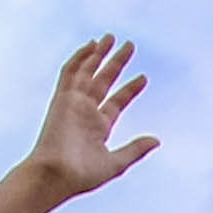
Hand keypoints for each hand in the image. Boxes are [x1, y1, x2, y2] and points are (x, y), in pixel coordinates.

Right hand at [27, 35, 158, 207]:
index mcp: (98, 127)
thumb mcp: (115, 163)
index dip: (129, 89)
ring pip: (87, 72)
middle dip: (116, 63)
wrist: (56, 175)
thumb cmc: (82, 176)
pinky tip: (92, 45)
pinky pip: (70, 73)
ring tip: (111, 37)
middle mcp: (86, 112)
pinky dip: (80, 58)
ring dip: (98, 54)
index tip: (143, 78)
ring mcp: (73, 104)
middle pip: (103, 81)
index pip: (116, 102)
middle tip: (130, 45)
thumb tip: (156, 140)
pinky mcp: (62, 98)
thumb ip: (135, 150)